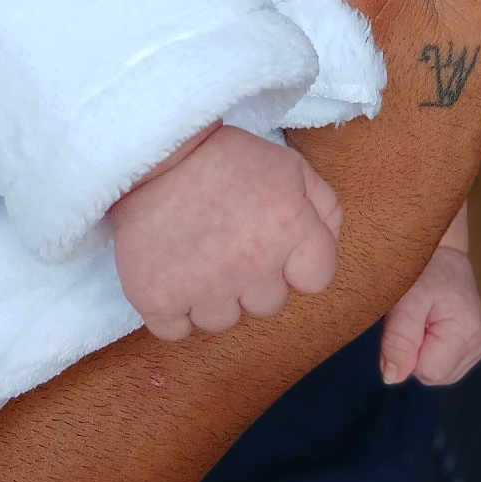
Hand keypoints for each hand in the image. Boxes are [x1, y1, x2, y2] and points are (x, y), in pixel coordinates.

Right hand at [108, 124, 343, 340]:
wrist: (151, 151)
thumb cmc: (225, 157)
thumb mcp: (288, 165)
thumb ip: (324, 205)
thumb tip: (330, 242)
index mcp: (290, 230)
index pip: (318, 278)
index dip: (298, 263)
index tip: (274, 244)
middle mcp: (253, 267)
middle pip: (269, 304)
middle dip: (253, 278)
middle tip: (228, 241)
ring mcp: (204, 288)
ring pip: (222, 320)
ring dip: (213, 295)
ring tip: (196, 253)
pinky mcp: (158, 298)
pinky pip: (177, 330)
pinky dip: (173, 310)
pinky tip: (171, 274)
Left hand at [379, 245, 480, 386]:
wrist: (440, 250)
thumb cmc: (422, 268)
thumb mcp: (405, 299)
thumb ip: (399, 339)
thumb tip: (392, 378)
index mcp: (467, 333)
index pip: (427, 372)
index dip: (408, 351)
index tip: (409, 320)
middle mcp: (479, 344)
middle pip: (432, 376)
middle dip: (415, 351)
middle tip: (414, 315)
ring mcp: (478, 345)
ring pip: (437, 372)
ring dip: (422, 349)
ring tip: (423, 316)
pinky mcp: (472, 345)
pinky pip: (443, 363)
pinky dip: (430, 348)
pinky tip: (431, 323)